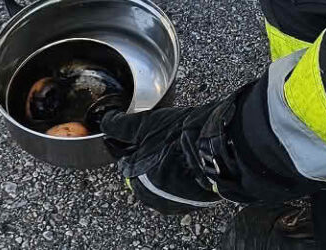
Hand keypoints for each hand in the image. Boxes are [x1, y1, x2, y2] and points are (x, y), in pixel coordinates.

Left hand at [99, 105, 223, 212]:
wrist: (219, 146)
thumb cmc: (180, 137)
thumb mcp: (145, 124)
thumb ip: (121, 125)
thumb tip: (106, 121)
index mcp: (137, 179)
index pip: (129, 162)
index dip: (137, 146)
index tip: (148, 137)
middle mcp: (153, 197)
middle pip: (146, 175)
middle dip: (154, 159)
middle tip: (168, 142)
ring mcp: (176, 202)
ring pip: (166, 183)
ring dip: (170, 169)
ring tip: (182, 151)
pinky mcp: (196, 203)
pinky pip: (184, 190)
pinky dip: (186, 178)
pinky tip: (193, 162)